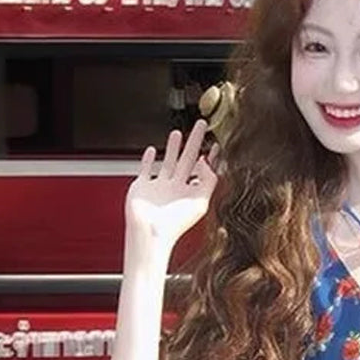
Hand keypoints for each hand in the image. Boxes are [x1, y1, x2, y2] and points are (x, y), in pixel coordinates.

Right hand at [125, 120, 218, 247]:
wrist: (150, 234)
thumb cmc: (175, 225)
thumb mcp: (200, 202)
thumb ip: (208, 181)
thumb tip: (207, 160)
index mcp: (190, 193)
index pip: (203, 170)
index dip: (210, 157)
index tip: (216, 144)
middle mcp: (175, 189)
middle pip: (187, 159)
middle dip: (194, 142)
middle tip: (201, 125)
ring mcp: (159, 187)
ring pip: (168, 162)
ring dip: (173, 148)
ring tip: (178, 133)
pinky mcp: (142, 186)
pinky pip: (146, 169)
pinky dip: (148, 159)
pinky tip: (152, 150)